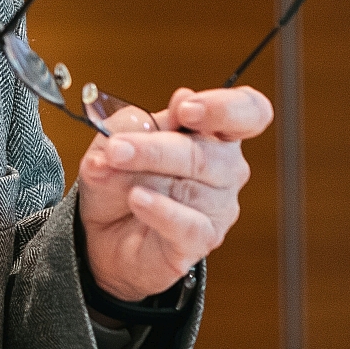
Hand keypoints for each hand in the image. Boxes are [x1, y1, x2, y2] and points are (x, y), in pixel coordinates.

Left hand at [76, 86, 273, 300]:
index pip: (249, 111)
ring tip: (110, 173)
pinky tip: (136, 200)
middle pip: (208, 153)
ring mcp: (218, 207)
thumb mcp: (114, 137)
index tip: (185, 110)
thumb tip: (159, 112)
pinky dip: (160, 210)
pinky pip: (189, 225)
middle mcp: (225, 168)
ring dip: (143, 177)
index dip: (225, 108)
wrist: (100, 228)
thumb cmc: (118, 176)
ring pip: (192, 187)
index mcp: (213, 131)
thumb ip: (134, 123)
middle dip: (155, 149)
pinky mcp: (202, 240)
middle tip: (115, 149)